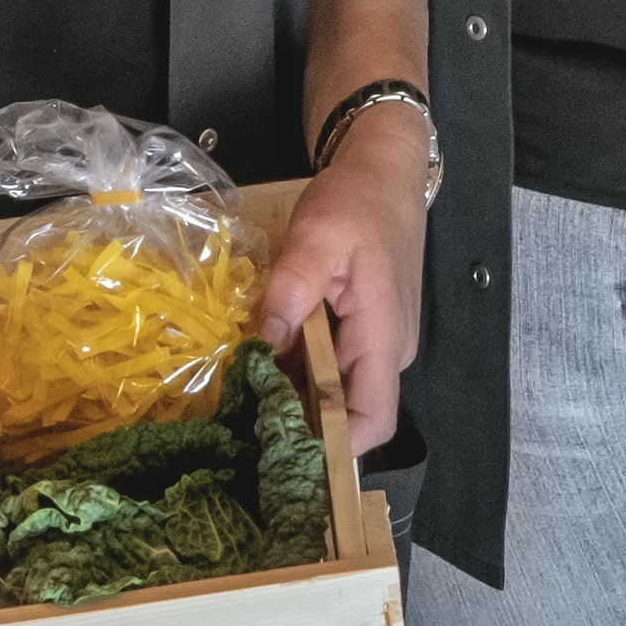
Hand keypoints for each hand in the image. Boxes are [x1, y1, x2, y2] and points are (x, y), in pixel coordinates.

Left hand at [260, 109, 428, 458]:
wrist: (384, 172)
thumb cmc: (358, 201)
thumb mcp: (319, 236)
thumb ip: (292, 290)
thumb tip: (266, 343)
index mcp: (383, 336)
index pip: (371, 419)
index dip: (333, 447)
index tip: (281, 454)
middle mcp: (386, 351)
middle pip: (348, 412)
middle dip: (300, 427)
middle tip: (240, 432)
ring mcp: (374, 343)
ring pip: (337, 391)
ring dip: (295, 399)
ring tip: (239, 407)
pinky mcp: (360, 331)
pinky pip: (331, 367)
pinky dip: (298, 373)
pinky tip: (258, 370)